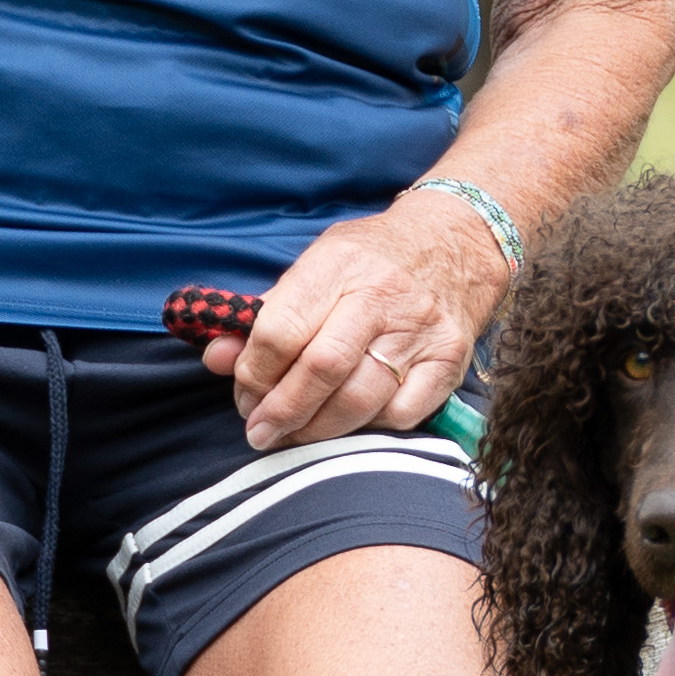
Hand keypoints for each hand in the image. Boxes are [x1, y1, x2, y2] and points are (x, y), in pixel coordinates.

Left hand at [208, 185, 510, 453]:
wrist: (457, 240)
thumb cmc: (371, 259)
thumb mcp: (315, 265)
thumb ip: (265, 314)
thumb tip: (216, 358)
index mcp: (338, 264)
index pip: (283, 329)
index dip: (253, 372)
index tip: (244, 393)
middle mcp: (382, 295)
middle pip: (322, 370)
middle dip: (281, 411)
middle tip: (260, 431)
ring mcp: (421, 330)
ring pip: (361, 400)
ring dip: (317, 430)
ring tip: (294, 435)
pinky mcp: (450, 360)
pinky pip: (402, 415)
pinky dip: (368, 428)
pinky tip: (349, 422)